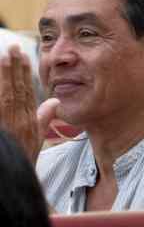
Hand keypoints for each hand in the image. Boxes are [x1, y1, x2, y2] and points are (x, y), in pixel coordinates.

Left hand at [0, 47, 59, 162]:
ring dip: (7, 74)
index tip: (24, 57)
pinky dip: (0, 88)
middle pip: (18, 90)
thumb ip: (43, 120)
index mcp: (30, 123)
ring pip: (8, 94)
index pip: (28, 93)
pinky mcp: (2, 125)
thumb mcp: (36, 142)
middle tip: (14, 48)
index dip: (26, 74)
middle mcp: (20, 121)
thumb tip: (54, 102)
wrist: (13, 178)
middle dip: (17, 68)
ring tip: (5, 56)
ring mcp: (9, 124)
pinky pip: (1, 103)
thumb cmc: (22, 161)